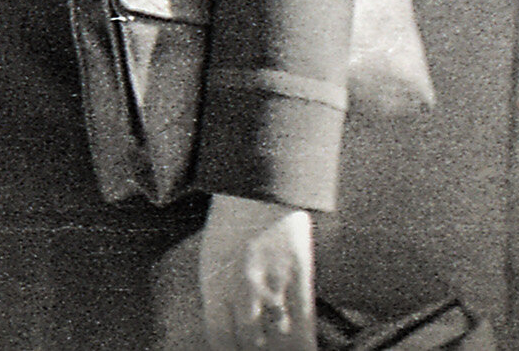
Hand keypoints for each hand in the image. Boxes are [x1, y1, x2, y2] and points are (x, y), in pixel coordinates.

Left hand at [200, 193, 313, 350]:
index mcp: (214, 286)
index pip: (220, 341)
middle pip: (250, 345)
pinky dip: (305, 344)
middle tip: (263, 350)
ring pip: (279, 339)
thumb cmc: (233, 220)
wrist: (260, 184)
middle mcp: (240, 291)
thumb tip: (232, 329)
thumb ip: (220, 296)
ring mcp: (272, 284)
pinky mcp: (298, 275)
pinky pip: (304, 321)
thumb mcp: (213, 259)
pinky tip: (304, 349)